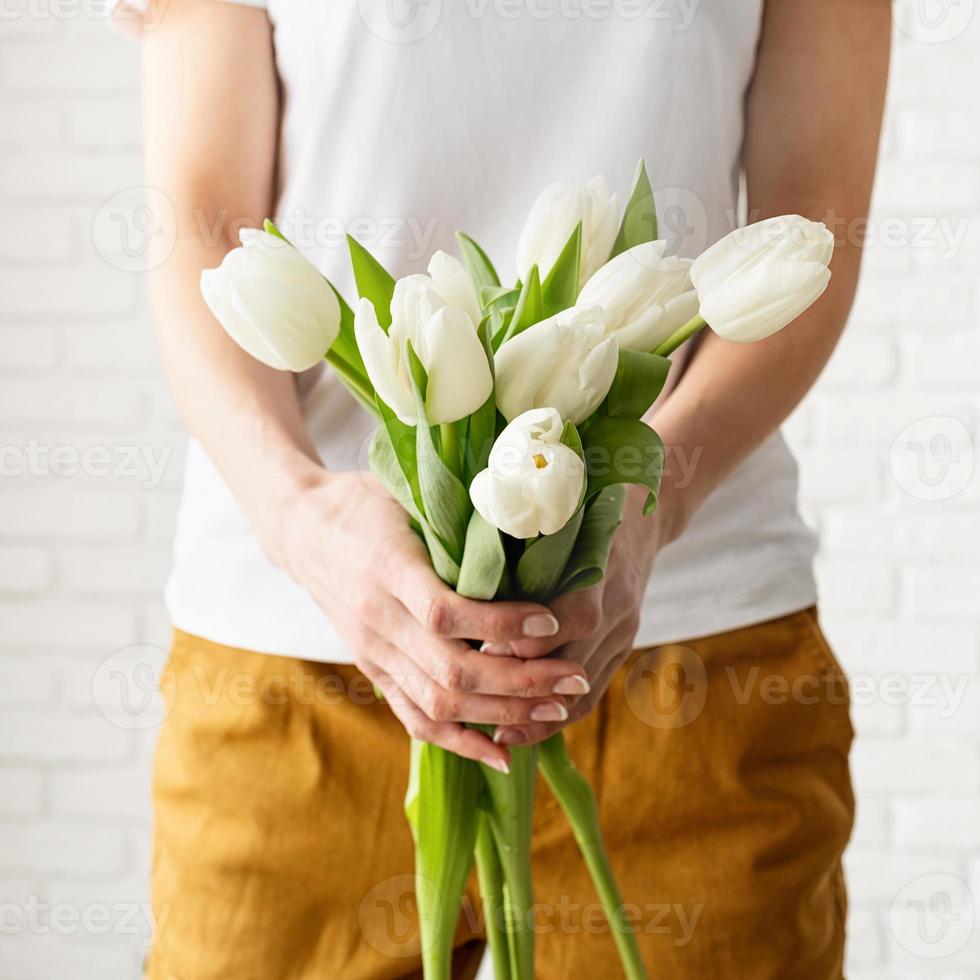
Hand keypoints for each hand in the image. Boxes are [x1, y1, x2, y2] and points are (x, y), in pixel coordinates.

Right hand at [273, 470, 591, 770]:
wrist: (302, 528)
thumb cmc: (366, 502)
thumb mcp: (407, 495)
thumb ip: (456, 519)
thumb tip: (530, 522)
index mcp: (387, 568)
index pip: (445, 612)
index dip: (502, 624)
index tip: (551, 621)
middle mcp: (377, 618)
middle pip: (452, 669)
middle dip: (522, 681)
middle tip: (574, 678)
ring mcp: (373, 651)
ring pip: (440, 701)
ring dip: (503, 713)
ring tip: (556, 710)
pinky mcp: (374, 669)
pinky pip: (416, 718)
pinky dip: (461, 742)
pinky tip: (504, 754)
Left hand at [490, 487, 673, 746]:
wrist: (650, 504)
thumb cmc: (586, 498)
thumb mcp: (557, 506)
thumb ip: (521, 529)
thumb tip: (463, 565)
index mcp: (603, 564)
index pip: (572, 617)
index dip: (523, 639)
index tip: (478, 648)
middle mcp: (619, 603)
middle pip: (575, 661)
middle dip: (522, 684)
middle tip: (472, 698)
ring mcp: (625, 629)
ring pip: (583, 688)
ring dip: (538, 715)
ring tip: (493, 734)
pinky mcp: (624, 646)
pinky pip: (593, 695)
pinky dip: (556, 718)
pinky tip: (520, 733)